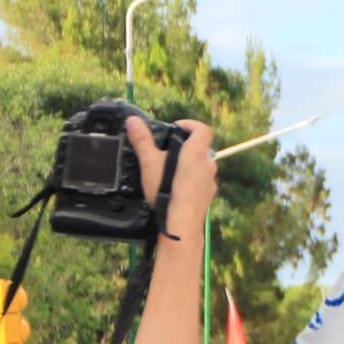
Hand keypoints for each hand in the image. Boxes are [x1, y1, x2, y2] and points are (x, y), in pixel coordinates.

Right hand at [127, 115, 216, 233]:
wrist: (180, 223)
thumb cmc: (166, 191)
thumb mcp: (149, 162)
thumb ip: (142, 140)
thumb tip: (134, 121)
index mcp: (197, 152)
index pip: (202, 129)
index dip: (190, 124)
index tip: (176, 128)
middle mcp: (208, 164)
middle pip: (200, 148)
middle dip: (184, 147)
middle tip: (166, 151)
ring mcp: (210, 181)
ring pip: (200, 166)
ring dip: (187, 164)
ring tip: (168, 171)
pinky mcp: (208, 195)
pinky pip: (200, 182)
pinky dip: (190, 180)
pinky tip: (175, 188)